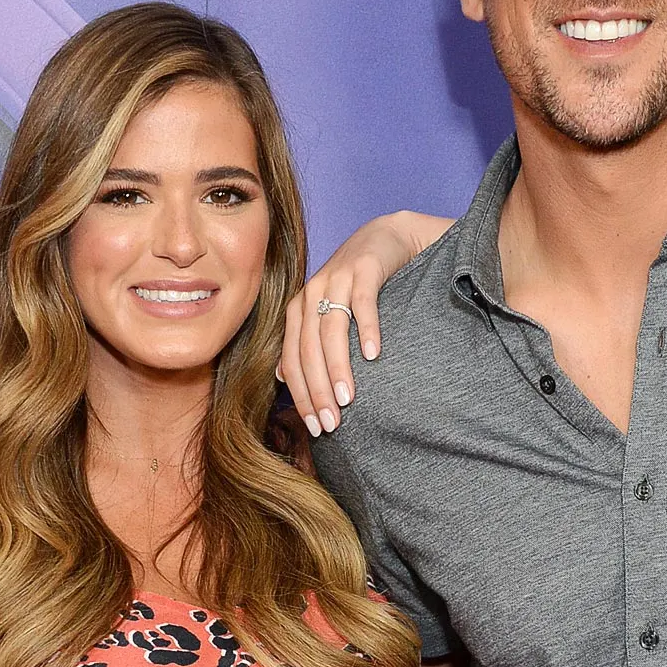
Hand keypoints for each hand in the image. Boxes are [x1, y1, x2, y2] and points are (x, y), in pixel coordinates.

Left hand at [279, 211, 452, 434]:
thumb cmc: (354, 284)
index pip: (292, 360)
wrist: (383, 239)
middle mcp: (311, 294)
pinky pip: (362, 303)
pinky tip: (373, 355)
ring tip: (348, 399)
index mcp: (298, 310)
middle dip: (317, 391)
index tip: (316, 427)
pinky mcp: (364, 269)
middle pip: (308, 350)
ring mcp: (336, 280)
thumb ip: (304, 343)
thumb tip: (282, 378)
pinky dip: (367, 329)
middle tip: (331, 423)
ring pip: (331, 331)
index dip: (301, 396)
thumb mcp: (324, 312)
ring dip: (338, 368)